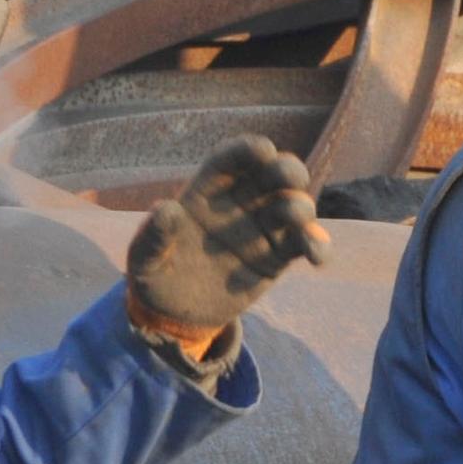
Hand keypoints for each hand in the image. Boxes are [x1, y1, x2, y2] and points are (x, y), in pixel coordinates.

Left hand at [128, 137, 326, 344]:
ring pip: (293, 206)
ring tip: (296, 218)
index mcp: (207, 192)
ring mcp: (262, 228)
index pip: (230, 161)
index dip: (246, 151)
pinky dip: (317, 245)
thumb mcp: (144, 258)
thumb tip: (167, 209)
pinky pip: (303, 244)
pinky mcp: (278, 256)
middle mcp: (240, 203)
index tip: (263, 149)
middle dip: (286, 170)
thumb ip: (154, 235)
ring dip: (301, 207)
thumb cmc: (155, 274)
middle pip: (271, 175)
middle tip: (290, 176)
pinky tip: (318, 255)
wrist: (175, 314)